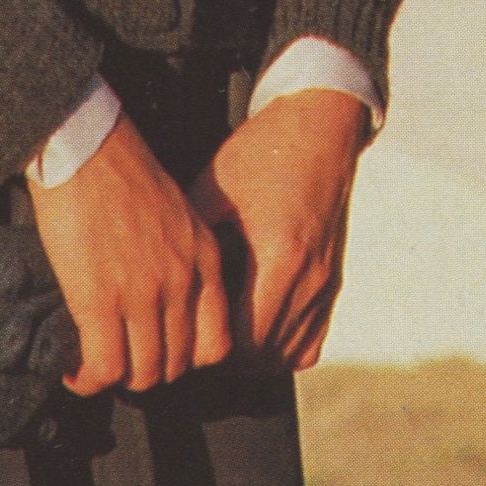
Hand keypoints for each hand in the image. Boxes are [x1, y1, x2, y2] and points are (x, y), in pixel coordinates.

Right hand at [32, 112, 230, 394]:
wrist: (86, 146)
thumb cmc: (121, 172)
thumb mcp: (177, 215)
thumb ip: (181, 258)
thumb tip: (161, 298)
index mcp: (204, 261)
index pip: (217, 343)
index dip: (187, 361)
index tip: (161, 354)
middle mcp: (182, 283)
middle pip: (179, 365)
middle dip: (148, 374)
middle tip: (121, 363)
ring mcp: (144, 294)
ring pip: (144, 373)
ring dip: (117, 379)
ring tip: (94, 369)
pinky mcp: (100, 300)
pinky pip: (104, 366)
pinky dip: (88, 379)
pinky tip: (74, 370)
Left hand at [192, 91, 366, 370]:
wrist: (320, 129)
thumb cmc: (264, 153)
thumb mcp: (215, 189)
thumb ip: (190, 239)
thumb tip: (153, 280)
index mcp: (278, 257)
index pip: (242, 338)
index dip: (206, 346)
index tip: (179, 332)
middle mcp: (308, 279)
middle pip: (262, 356)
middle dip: (224, 356)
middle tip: (190, 338)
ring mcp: (324, 285)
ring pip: (286, 356)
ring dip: (251, 355)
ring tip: (217, 335)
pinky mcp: (332, 283)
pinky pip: (309, 344)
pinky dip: (281, 347)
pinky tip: (253, 329)